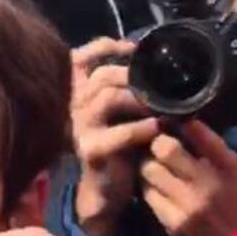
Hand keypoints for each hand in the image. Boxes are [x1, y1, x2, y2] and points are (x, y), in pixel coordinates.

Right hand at [71, 39, 159, 235]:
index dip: (104, 46)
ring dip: (140, 99)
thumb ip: (125, 88)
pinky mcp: (93, 149)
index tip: (133, 47)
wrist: (106, 188)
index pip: (80, 58)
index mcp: (79, 93)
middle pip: (102, 75)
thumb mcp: (119, 112)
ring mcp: (81, 128)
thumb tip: (148, 59)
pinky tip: (158, 129)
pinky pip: (121, 133)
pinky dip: (143, 128)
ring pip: (109, 98)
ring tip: (162, 105)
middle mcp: (74, 106)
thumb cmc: (118, 146)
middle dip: (133, 75)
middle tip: (159, 83)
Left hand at [140, 121, 236, 235]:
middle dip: (159, 141)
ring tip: (154, 162)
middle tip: (160, 141)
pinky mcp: (171, 222)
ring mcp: (186, 205)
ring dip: (149, 163)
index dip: (184, 121)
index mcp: (230, 168)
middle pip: (164, 148)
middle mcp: (207, 185)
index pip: (200, 133)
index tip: (177, 118)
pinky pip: (147, 194)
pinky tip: (155, 184)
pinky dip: (149, 186)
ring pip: (149, 170)